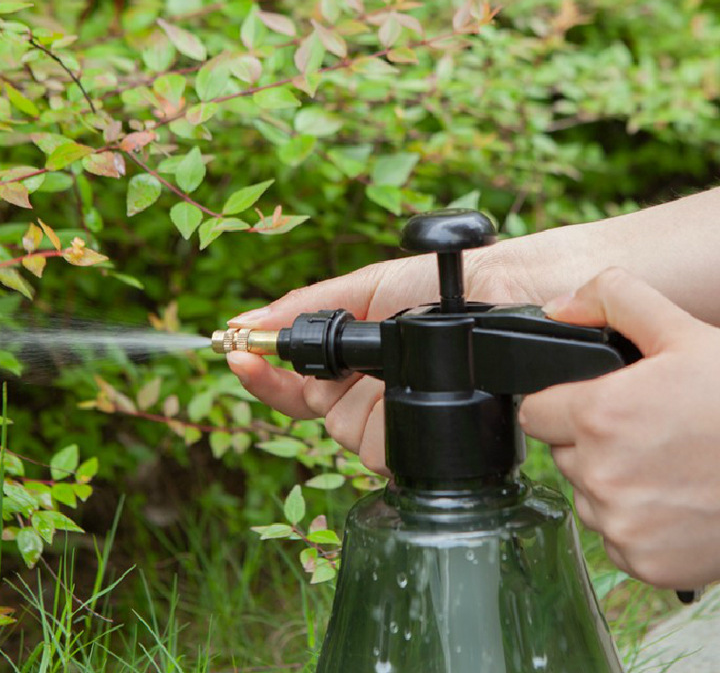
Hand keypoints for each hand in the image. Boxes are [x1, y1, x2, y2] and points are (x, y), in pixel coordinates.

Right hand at [227, 246, 534, 474]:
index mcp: (350, 364)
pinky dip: (392, 422)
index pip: (292, 386)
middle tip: (359, 357)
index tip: (235, 354)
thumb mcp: (365, 288)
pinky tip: (411, 394)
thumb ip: (307, 309)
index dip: (263, 377)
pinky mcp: (424, 443)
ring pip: (347, 432)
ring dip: (367, 400)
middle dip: (329, 384)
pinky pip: (383, 450)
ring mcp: (395, 422)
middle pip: (318, 412)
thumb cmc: (436, 284)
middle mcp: (366, 397)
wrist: (500, 296)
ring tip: (400, 368)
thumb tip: (244, 322)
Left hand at [519, 267, 719, 588]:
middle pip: (561, 454)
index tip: (588, 404)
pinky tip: (673, 503)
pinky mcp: (646, 563)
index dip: (560, 405)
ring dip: (610, 484)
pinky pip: (615, 539)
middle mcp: (601, 474)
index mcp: (599, 416)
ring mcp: (622, 524)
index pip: (534, 413)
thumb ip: (614, 300)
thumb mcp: (684, 332)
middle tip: (640, 432)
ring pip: (586, 497)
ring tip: (662, 466)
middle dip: (588, 442)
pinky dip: (636, 526)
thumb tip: (558, 306)